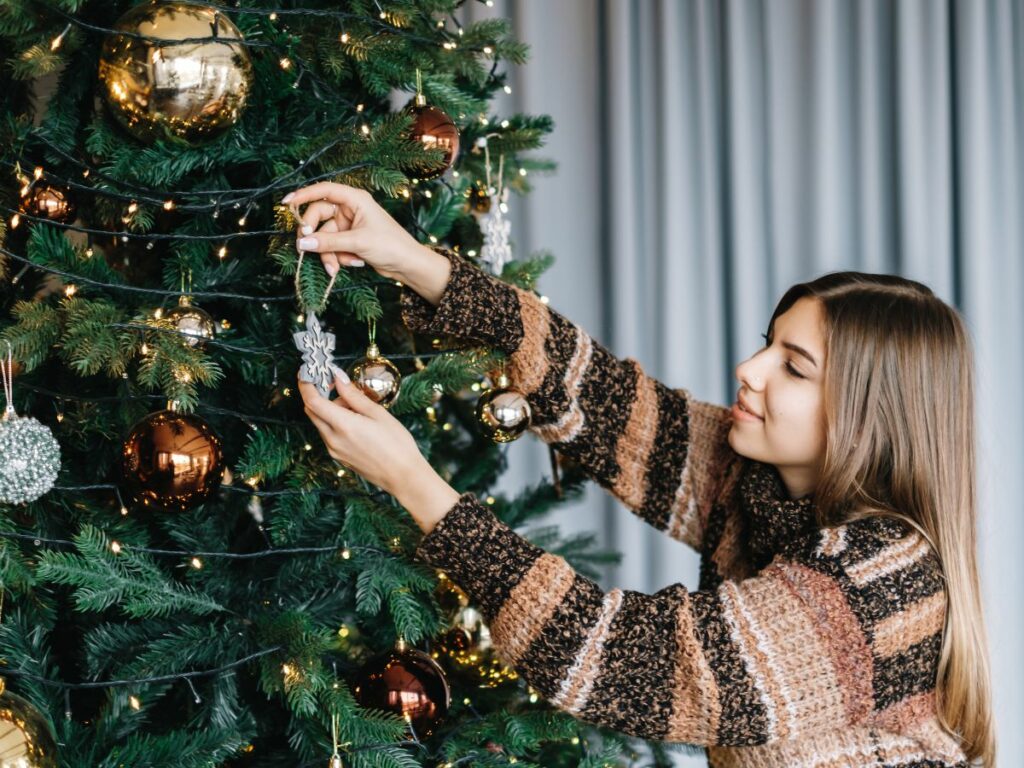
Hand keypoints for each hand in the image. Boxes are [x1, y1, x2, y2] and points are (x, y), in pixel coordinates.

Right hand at [282, 182, 423, 280]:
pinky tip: (353, 264)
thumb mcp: (357, 242)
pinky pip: (333, 246)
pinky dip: (338, 257)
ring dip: (327, 253)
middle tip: (306, 249)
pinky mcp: (350, 240)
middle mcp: (350, 209)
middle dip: (315, 236)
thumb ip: (329, 242)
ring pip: (324, 236)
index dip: (304, 194)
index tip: (287, 203)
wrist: (408, 265)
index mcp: (355, 199)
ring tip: (334, 268)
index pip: (324, 190)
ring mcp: (349, 225)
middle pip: (318, 216)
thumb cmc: (391, 245)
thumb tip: (302, 242)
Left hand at [298, 368, 461, 532]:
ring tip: (357, 408)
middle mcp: (333, 439)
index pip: (312, 401)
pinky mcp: (339, 457)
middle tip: (337, 386)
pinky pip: (328, 434)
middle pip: (312, 411)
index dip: (306, 384)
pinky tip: (356, 422)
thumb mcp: (377, 413)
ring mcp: (334, 450)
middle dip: (320, 395)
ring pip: (321, 422)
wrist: (403, 476)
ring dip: (330, 410)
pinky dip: (335, 422)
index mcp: (343, 425)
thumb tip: (338, 378)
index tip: (308, 372)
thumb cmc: (397, 444)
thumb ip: (353, 395)